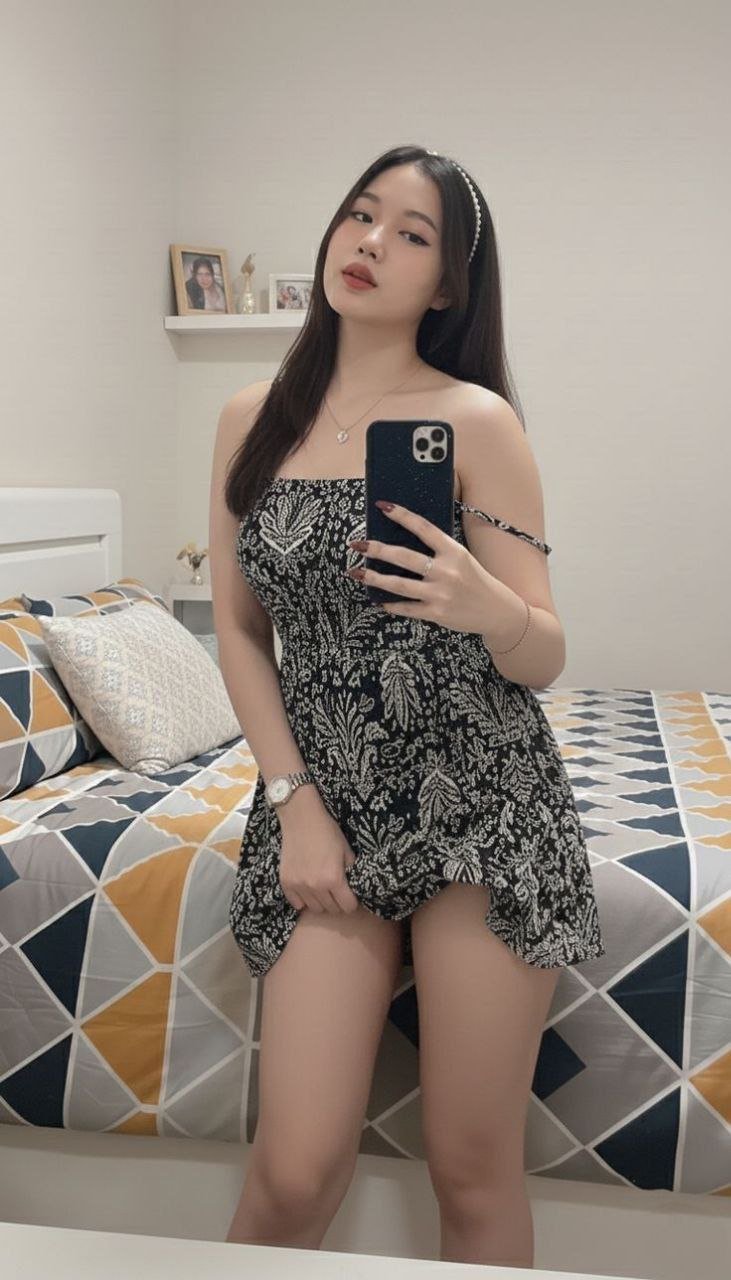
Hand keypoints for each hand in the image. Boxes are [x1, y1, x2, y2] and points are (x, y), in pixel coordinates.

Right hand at [278, 803, 359, 914]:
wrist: (301, 818)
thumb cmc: (327, 832)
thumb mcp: (346, 850)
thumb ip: (351, 872)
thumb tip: (354, 886)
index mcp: (334, 879)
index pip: (347, 907)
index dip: (352, 902)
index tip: (350, 896)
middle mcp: (316, 887)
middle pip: (331, 909)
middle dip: (337, 902)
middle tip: (336, 890)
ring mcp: (299, 886)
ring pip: (314, 908)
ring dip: (321, 901)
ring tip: (322, 888)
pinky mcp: (286, 883)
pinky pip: (296, 903)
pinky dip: (303, 899)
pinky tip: (307, 888)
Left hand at [345, 498, 498, 634]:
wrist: (497, 610)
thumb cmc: (475, 580)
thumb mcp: (462, 557)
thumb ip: (438, 549)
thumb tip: (405, 540)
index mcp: (453, 551)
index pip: (423, 527)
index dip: (401, 515)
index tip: (382, 506)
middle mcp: (446, 570)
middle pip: (404, 556)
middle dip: (376, 549)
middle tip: (356, 544)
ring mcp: (440, 593)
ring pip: (399, 584)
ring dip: (374, 578)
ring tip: (356, 573)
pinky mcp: (437, 613)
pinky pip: (407, 608)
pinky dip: (391, 605)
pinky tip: (378, 600)